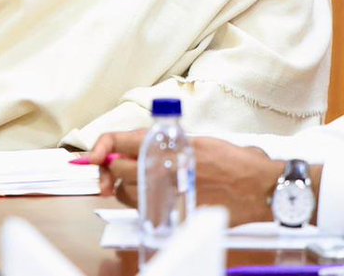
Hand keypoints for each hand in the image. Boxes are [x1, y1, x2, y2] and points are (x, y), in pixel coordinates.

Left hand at [87, 130, 284, 225]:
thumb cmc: (234, 160)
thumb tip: (135, 147)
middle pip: (116, 168)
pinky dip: (144, 203)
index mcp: (166, 142)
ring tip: (141, 183)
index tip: (88, 157)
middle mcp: (163, 164)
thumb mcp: (194, 139)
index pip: (116, 140)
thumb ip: (162, 141)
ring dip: (126, 188)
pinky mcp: (176, 209)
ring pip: (126, 191)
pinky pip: (146, 208)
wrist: (260, 186)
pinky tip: (156, 197)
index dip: (98, 148)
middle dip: (113, 169)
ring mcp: (169, 188)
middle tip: (117, 171)